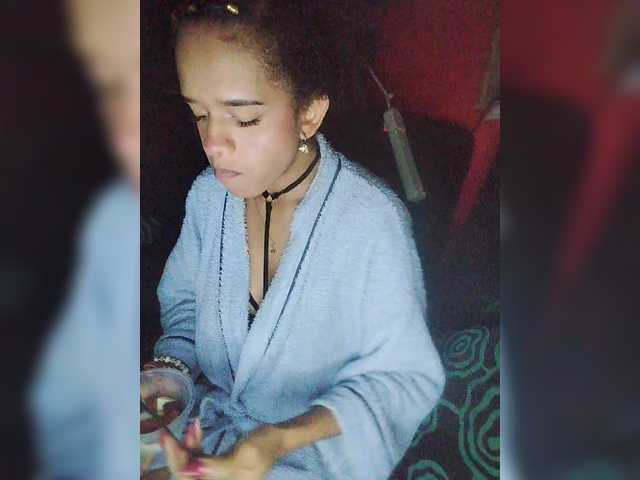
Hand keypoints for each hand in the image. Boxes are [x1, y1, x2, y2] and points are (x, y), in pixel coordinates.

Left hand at [163, 425, 281, 479]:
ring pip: (190, 466)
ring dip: (186, 447)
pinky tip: (196, 428)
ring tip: (190, 425)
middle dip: (177, 454)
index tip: (169, 441)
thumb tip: (191, 471)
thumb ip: (218, 467)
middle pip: (188, 475)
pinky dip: (194, 444)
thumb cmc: (266, 445)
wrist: (279, 437)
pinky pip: (198, 459)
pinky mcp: (216, 468)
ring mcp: (215, 478)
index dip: (178, 463)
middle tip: (167, 432)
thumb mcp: (245, 455)